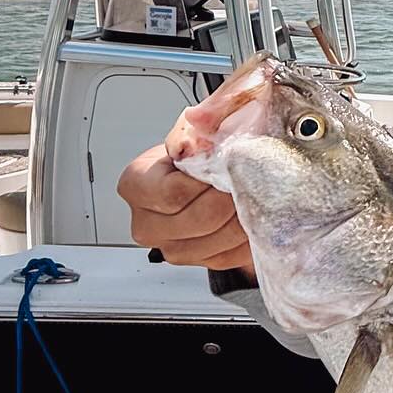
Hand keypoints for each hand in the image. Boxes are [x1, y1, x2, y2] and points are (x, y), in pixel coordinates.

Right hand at [116, 137, 253, 274]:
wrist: (201, 176)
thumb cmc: (193, 152)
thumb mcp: (190, 130)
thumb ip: (191, 132)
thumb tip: (201, 132)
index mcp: (135, 187)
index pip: (173, 192)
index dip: (207, 180)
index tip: (228, 166)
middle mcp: (147, 224)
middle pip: (201, 220)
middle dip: (232, 197)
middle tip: (252, 180)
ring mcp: (172, 249)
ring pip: (221, 240)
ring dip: (246, 216)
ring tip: (257, 195)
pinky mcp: (201, 263)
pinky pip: (233, 255)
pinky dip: (251, 235)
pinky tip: (255, 215)